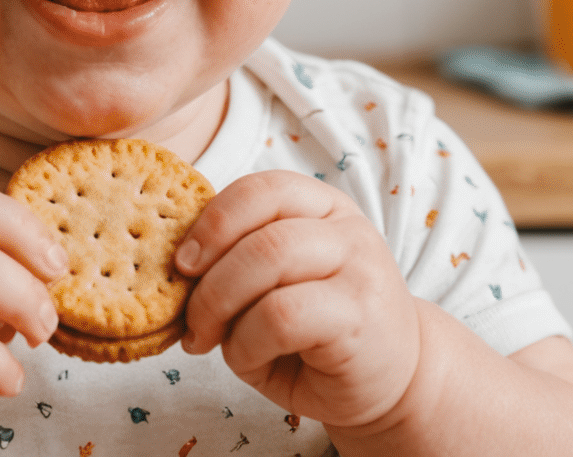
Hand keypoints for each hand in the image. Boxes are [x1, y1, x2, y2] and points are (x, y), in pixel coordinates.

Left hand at [175, 170, 418, 433]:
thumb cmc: (319, 336)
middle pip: (259, 231)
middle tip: (189, 317)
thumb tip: (174, 269)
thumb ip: (238, 265)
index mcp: (322, 207)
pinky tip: (247, 358)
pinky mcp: (358, 316)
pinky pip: (280, 315)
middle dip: (207, 279)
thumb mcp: (276, 288)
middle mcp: (346, 229)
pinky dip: (246, 341)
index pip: (262, 188)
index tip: (181, 262)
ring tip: (206, 339)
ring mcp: (359, 269)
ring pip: (268, 261)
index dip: (213, 221)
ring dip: (219, 306)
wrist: (397, 382)